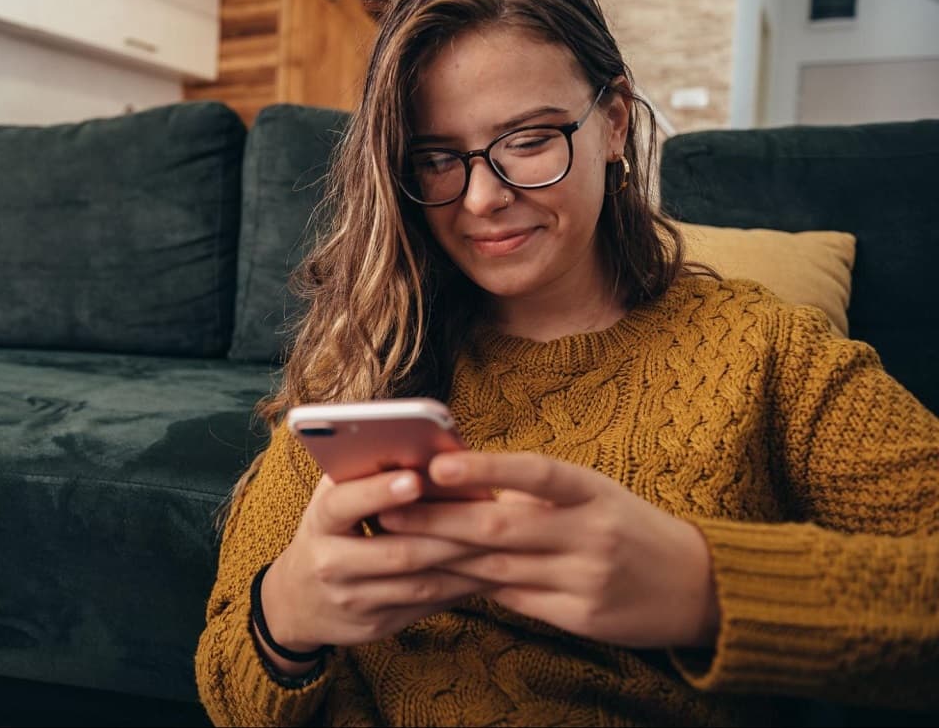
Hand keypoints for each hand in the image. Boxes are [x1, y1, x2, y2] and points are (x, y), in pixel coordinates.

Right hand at [259, 470, 492, 672]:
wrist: (296, 603)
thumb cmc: (326, 534)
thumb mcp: (330, 502)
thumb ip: (360, 476)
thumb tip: (416, 448)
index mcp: (318, 523)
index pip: (343, 505)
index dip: (378, 492)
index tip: (415, 478)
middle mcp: (330, 565)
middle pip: (396, 551)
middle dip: (446, 531)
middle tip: (487, 511)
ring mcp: (354, 601)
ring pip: (420, 584)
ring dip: (464, 563)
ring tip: (500, 540)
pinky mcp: (378, 625)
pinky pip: (427, 606)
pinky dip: (461, 587)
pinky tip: (489, 570)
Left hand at [376, 452, 720, 649]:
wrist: (695, 586)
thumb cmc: (627, 526)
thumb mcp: (594, 494)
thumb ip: (535, 492)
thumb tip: (460, 482)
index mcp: (595, 492)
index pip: (536, 473)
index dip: (487, 468)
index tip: (438, 464)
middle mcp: (592, 534)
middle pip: (502, 527)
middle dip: (438, 519)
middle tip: (386, 509)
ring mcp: (587, 580)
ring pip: (498, 568)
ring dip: (442, 555)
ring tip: (396, 542)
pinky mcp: (581, 619)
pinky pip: (513, 600)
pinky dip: (473, 586)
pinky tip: (436, 576)